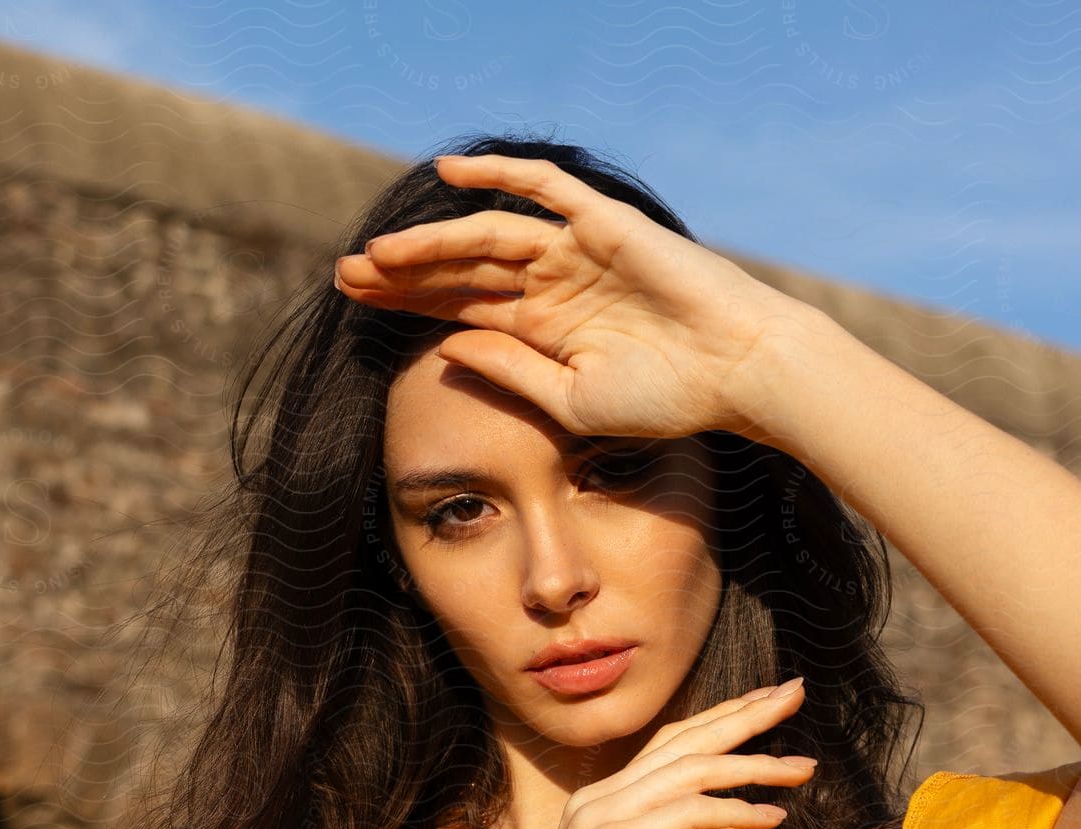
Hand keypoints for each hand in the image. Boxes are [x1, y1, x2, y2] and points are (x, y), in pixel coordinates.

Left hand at [333, 152, 813, 440]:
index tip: (354, 305)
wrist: (736, 374)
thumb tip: (445, 346)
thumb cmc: (666, 400)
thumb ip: (509, 370)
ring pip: (488, 236)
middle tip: (343, 277)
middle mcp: (553, 285)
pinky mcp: (604, 224)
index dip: (407, 305)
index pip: (460, 308)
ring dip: (432, 242)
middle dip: (403, 275)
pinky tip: (448, 176)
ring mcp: (577, 251)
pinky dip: (500, 176)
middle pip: (461, 271)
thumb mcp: (570, 401)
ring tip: (379, 254)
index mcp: (544, 330)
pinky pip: (545, 189)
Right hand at [484, 679, 812, 828]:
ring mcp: (602, 818)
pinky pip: (686, 813)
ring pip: (690, 770)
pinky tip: (772, 817)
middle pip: (683, 740)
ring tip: (803, 768)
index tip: (770, 707)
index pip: (671, 747)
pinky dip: (733, 810)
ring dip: (753, 764)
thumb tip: (739, 822)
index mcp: (605, 806)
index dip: (722, 722)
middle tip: (796, 692)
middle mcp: (600, 800)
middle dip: (744, 714)